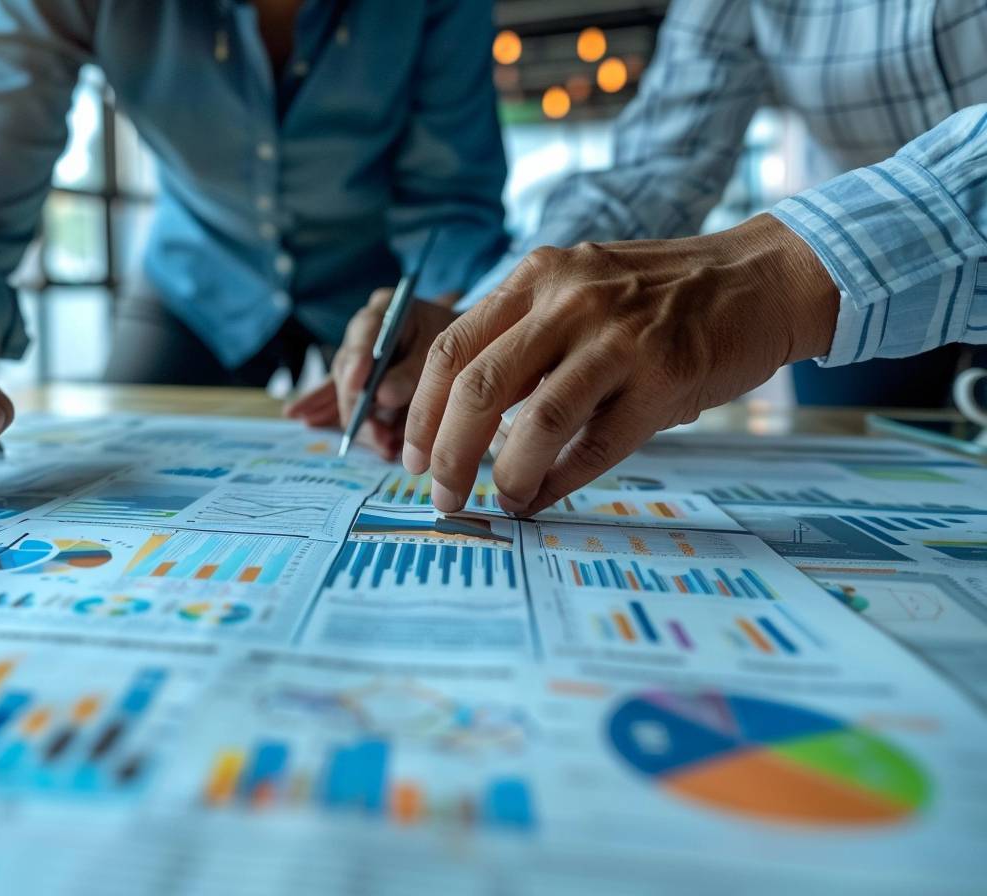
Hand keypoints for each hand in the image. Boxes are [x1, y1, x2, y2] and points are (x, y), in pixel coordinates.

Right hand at [285, 287, 456, 458]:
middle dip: (360, 406)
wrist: (467, 343)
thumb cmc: (460, 339)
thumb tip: (381, 398)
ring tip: (384, 447)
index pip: (366, 331)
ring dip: (363, 424)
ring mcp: (359, 357)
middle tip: (379, 436)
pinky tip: (302, 418)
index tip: (358, 385)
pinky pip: (342, 398)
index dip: (358, 360)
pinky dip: (337, 414)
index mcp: (387, 309)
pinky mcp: (360, 382)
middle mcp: (365, 331)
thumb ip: (415, 371)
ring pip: (346, 391)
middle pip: (349, 368)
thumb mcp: (447, 348)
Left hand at [402, 213, 838, 512]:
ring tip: (497, 501)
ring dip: (505, 474)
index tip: (412, 454)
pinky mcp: (665, 377)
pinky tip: (543, 498)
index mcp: (537, 277)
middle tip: (441, 494)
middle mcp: (569, 300)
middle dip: (447, 452)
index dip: (421, 410)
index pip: (450, 347)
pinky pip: (596, 444)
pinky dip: (559, 480)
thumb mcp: (579, 289)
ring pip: (535, 419)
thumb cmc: (662, 295)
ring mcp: (619, 337)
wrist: (762, 278)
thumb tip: (465, 422)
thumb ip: (526, 339)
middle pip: (477, 386)